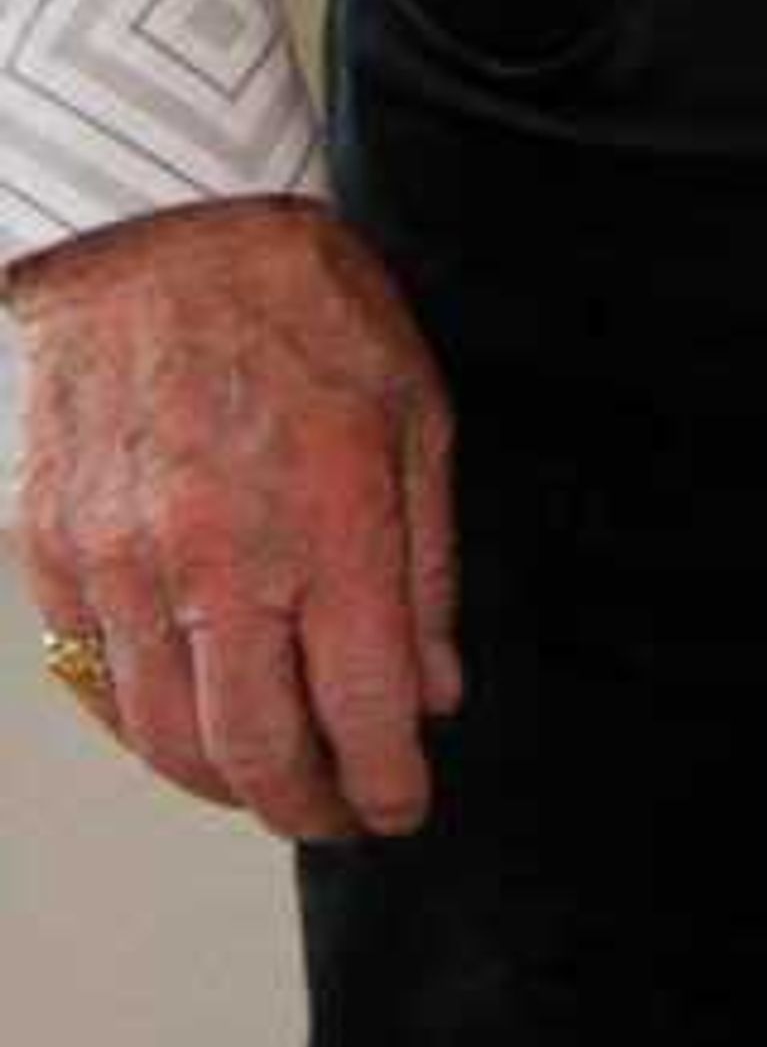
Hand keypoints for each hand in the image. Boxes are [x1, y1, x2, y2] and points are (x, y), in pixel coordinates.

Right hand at [12, 198, 459, 839]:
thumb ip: (426, 563)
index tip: (404, 806)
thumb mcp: (413, 412)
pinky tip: (191, 728)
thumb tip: (432, 690)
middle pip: (262, 750)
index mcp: (329, 521)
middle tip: (340, 816)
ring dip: (228, 786)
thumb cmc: (303, 305)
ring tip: (272, 785)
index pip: (364, 708)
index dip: (389, 783)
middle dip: (311, 808)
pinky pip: (98, 685)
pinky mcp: (55, 555)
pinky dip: (149, 731)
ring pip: (170, 739)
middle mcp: (221, 559)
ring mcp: (124, 564)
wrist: (159, 230)